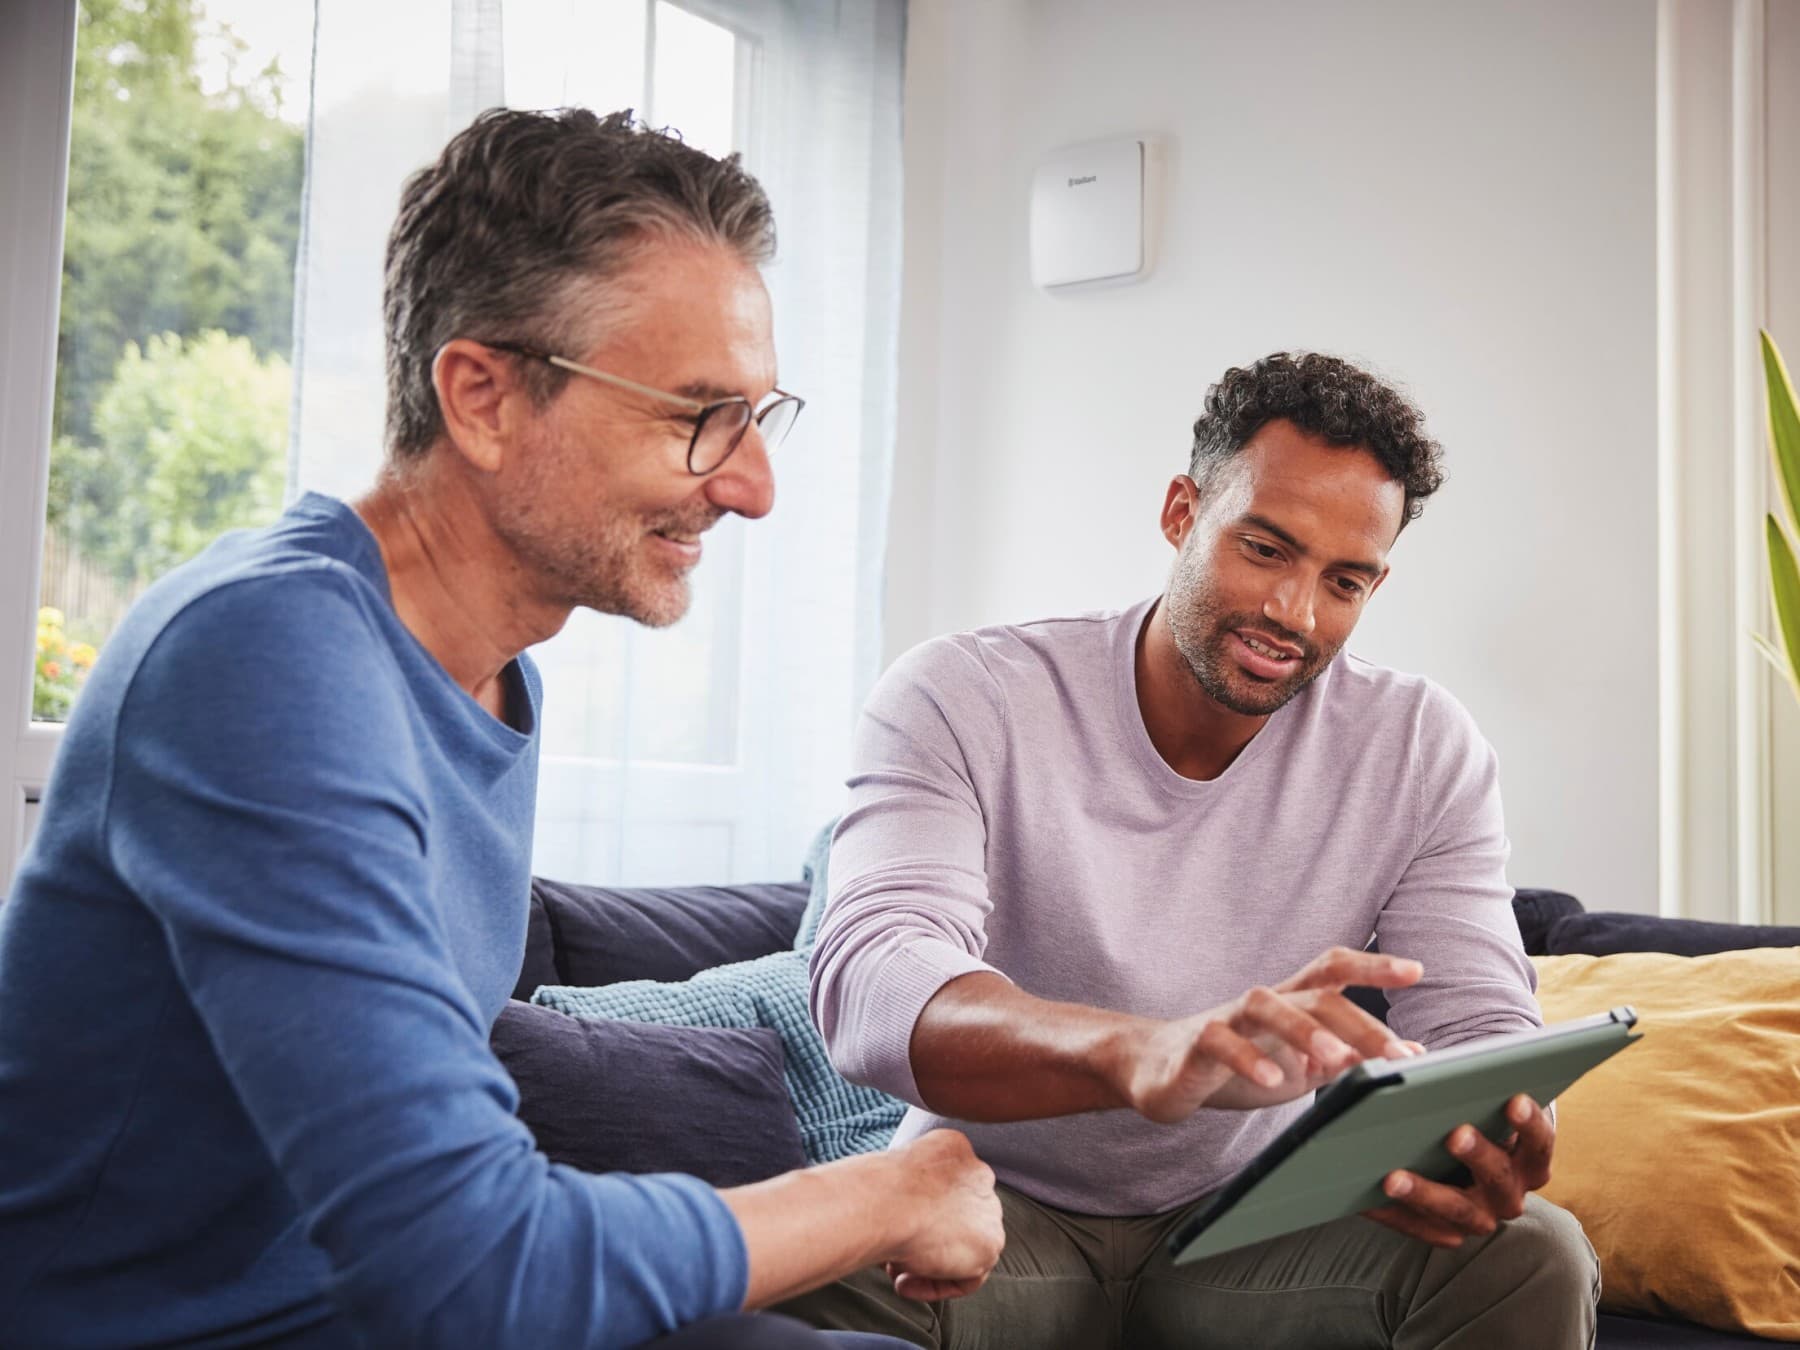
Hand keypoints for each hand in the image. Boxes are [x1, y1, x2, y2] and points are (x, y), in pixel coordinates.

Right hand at [882, 1130, 1005, 1301]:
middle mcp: (978, 1175)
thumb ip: (909, 1192)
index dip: (916, 1215)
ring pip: (961, 1248)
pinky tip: (905, 1282)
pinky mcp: (990, 1243)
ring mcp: (988, 1209)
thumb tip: (902, 1218)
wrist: (888, 1202)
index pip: (943, 1190)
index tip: (891, 1229)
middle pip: (955, 1220)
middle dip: (925, 1242)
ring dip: (927, 1266)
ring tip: (895, 1270)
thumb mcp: (891, 1176)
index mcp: (953, 1149)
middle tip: (891, 1256)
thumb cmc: (876, 1188)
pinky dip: (936, 1285)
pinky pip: (968, 1275)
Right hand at [1120, 948, 1424, 1123]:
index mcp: (1292, 1003)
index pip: (1334, 971)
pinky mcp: (1194, 1046)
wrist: (1157, 1071)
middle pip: (1314, 994)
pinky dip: (1247, 1059)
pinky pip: (1220, 1043)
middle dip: (1359, 1022)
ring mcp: (1226, 1020)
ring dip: (1303, 1029)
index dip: (1374, 966)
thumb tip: (1412, 1054)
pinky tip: (1271, 1080)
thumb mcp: (1302, 1065)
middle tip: (1399, 1055)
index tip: (1418, 970)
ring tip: (1335, 1057)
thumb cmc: (1236, 1067)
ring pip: (1266, 1006)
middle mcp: (1263, 1003)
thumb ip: (1348, 1057)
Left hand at [1364, 1094, 1553, 1246]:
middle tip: (1455, 1134)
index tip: (1514, 1099)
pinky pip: (1419, 1228)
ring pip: (1458, 1211)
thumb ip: (1445, 1076)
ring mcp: (1479, 1217)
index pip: (1540, 1142)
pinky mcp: (1445, 1231)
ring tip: (1393, 1178)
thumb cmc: (1461, 1118)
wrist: (1450, 1163)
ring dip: (1427, 1194)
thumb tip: (1406, 1055)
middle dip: (1479, 1155)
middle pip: (1500, 1179)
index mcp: (1527, 1159)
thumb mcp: (1462, 1100)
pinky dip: (1393, 1214)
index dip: (1531, 1123)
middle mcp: (1509, 1194)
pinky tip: (1366, 1198)